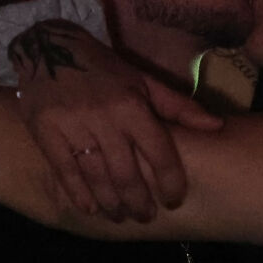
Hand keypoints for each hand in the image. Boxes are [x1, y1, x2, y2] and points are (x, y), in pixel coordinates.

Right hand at [9, 21, 220, 221]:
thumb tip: (217, 126)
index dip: (170, 181)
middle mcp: (104, 117)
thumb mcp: (143, 81)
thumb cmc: (104, 69)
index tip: (175, 200)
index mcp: (132, 104)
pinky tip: (91, 208)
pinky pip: (65, 171)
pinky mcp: (45, 132)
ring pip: (97, 176)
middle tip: (146, 217)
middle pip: (126, 173)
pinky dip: (79, 194)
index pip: (159, 152)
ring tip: (121, 216)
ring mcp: (72, 126)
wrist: (48, 45)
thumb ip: (179, 107)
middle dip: (139, 201)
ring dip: (112, 203)